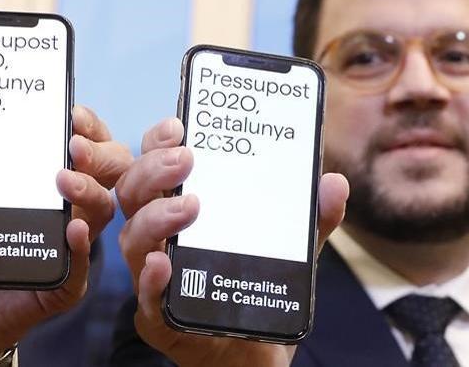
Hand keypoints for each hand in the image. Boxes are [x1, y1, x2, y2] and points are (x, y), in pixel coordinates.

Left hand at [0, 105, 131, 366]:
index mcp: (32, 187)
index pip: (75, 148)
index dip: (85, 126)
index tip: (71, 112)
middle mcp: (53, 212)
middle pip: (103, 174)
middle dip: (100, 152)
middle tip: (75, 143)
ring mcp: (57, 249)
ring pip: (99, 214)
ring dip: (90, 191)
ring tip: (65, 179)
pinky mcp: (54, 289)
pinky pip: (79, 270)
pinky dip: (81, 248)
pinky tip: (72, 229)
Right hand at [116, 117, 348, 366]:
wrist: (250, 354)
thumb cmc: (253, 289)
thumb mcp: (288, 250)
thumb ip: (309, 219)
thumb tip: (335, 183)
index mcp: (178, 210)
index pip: (154, 167)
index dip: (156, 142)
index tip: (178, 125)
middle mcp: (158, 238)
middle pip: (133, 194)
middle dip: (153, 171)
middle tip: (185, 160)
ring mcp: (154, 276)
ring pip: (133, 240)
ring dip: (155, 218)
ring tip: (188, 209)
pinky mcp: (159, 317)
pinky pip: (145, 297)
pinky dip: (151, 279)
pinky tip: (164, 264)